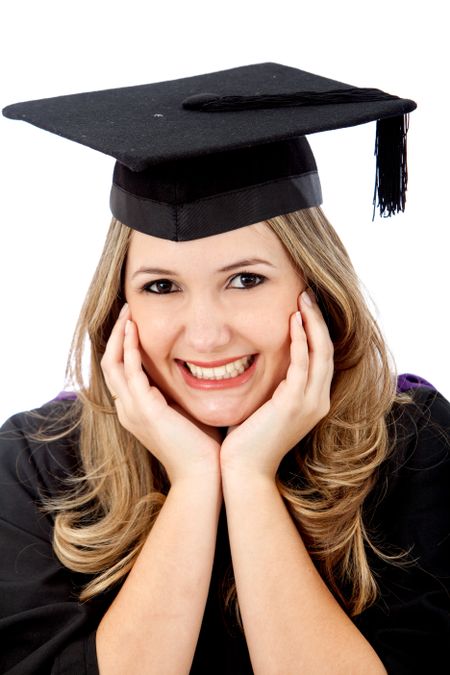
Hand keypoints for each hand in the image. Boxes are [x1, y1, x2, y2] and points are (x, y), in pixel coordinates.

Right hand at [101, 304, 220, 485]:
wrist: (204, 475)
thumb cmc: (201, 446)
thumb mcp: (186, 411)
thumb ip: (181, 392)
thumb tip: (197, 371)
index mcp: (135, 411)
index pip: (120, 371)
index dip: (123, 345)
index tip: (134, 322)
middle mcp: (128, 410)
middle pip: (110, 363)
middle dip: (117, 335)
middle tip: (126, 310)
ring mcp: (133, 411)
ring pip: (114, 364)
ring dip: (120, 336)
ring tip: (128, 313)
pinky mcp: (146, 410)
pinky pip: (130, 372)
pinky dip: (131, 349)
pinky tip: (136, 331)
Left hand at [220, 290, 333, 480]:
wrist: (244, 470)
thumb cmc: (248, 439)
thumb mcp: (266, 406)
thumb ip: (273, 384)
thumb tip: (259, 359)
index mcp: (313, 401)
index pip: (321, 358)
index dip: (316, 331)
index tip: (304, 308)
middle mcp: (317, 401)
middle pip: (326, 350)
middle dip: (318, 320)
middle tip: (307, 294)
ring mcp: (309, 403)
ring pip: (320, 353)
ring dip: (312, 324)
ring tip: (302, 300)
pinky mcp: (293, 404)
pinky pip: (301, 364)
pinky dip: (300, 341)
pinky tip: (293, 322)